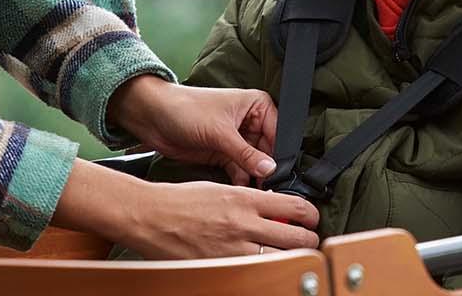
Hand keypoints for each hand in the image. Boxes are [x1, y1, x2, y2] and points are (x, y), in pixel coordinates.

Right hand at [54, 159, 318, 257]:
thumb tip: (275, 209)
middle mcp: (243, 224)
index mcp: (244, 199)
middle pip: (297, 237)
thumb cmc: (179, 200)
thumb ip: (250, 200)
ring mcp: (233, 249)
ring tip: (292, 255)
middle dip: (310, 239)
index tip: (312, 218)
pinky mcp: (221, 267)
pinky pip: (254, 273)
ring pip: (282, 259)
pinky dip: (265, 270)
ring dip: (293, 258)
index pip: (296, 207)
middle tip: (310, 240)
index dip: (312, 215)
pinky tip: (265, 266)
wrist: (149, 215)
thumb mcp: (220, 189)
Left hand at [110, 75, 278, 184]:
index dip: (279, 153)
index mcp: (257, 105)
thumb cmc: (185, 108)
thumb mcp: (220, 132)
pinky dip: (240, 181)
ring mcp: (237, 139)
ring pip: (254, 164)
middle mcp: (250, 122)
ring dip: (253, 178)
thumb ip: (246, 153)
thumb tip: (269, 169)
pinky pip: (240, 170)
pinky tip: (240, 191)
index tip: (278, 174)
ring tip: (255, 192)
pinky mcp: (224, 154)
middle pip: (269, 151)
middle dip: (266, 169)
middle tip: (267, 187)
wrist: (153, 117)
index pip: (278, 132)